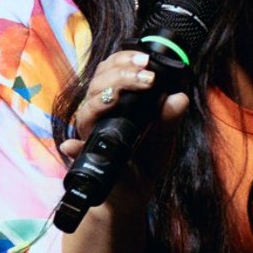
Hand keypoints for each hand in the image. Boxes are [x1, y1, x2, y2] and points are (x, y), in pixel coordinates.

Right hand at [62, 50, 191, 177]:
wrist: (134, 194)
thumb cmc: (145, 161)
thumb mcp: (164, 137)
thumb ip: (170, 117)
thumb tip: (179, 98)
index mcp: (116, 103)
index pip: (111, 71)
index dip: (124, 59)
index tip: (145, 59)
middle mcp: (100, 115)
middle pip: (98, 84)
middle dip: (120, 74)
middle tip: (146, 76)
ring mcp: (92, 135)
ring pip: (87, 108)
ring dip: (103, 98)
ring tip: (119, 95)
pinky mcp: (88, 158)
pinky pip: (76, 149)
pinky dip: (74, 146)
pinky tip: (72, 145)